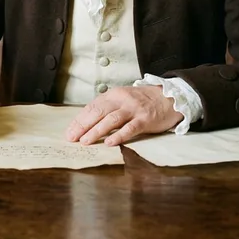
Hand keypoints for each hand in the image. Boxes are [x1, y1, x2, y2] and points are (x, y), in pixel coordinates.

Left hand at [66, 86, 182, 145]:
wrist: (169, 97)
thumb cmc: (142, 101)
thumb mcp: (122, 99)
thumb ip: (107, 108)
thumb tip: (87, 124)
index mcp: (113, 95)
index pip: (92, 107)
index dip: (79, 120)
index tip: (69, 132)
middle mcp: (121, 100)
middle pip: (98, 112)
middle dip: (83, 126)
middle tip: (72, 138)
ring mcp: (133, 109)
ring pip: (111, 120)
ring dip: (97, 131)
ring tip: (85, 141)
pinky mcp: (145, 119)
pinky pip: (130, 128)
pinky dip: (119, 136)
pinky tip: (110, 143)